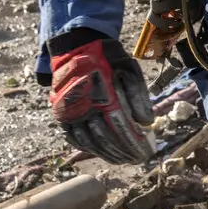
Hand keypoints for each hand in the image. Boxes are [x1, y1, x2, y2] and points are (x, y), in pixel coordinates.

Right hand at [48, 33, 155, 163]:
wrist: (76, 48)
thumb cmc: (107, 59)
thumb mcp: (129, 69)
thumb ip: (138, 95)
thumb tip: (146, 122)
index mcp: (102, 96)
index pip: (121, 128)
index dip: (134, 144)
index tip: (146, 153)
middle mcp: (84, 107)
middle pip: (106, 139)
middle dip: (124, 152)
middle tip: (137, 159)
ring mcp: (70, 112)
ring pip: (89, 142)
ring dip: (107, 154)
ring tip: (122, 159)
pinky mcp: (61, 114)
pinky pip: (74, 138)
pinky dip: (88, 148)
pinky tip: (101, 152)